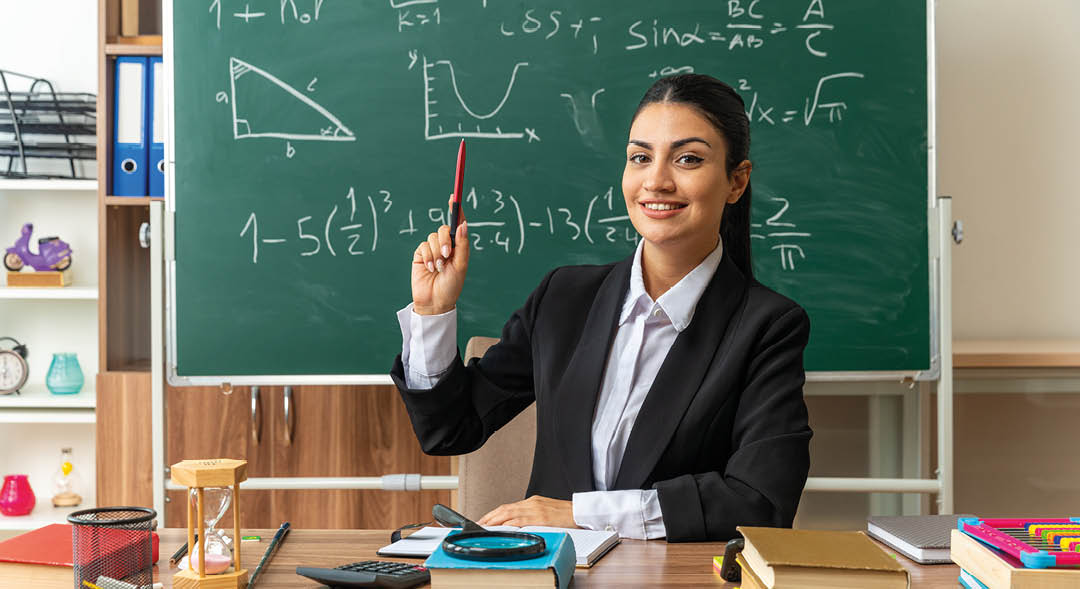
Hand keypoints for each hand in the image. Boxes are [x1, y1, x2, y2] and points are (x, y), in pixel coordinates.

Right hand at [411, 197, 468, 314]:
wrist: (435, 301)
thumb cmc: (451, 286)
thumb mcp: (461, 266)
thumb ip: (462, 245)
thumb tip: (462, 225)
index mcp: (458, 247)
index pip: (457, 225)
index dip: (456, 210)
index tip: (454, 197)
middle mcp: (446, 246)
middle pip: (443, 229)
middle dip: (445, 240)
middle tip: (447, 255)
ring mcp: (432, 250)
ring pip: (432, 237)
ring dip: (436, 253)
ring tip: (438, 268)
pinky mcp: (421, 254)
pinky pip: (424, 246)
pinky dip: (428, 256)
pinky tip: (430, 268)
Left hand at [476, 495, 578, 528]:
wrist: (581, 512)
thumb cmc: (566, 515)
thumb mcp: (546, 512)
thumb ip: (532, 516)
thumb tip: (518, 525)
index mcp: (532, 502)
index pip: (508, 507)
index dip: (493, 514)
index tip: (484, 520)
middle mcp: (531, 504)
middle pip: (504, 509)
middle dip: (489, 517)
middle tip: (478, 524)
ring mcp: (536, 510)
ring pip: (509, 514)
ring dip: (494, 521)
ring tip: (484, 527)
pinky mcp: (541, 518)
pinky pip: (521, 521)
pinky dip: (508, 525)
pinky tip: (501, 529)